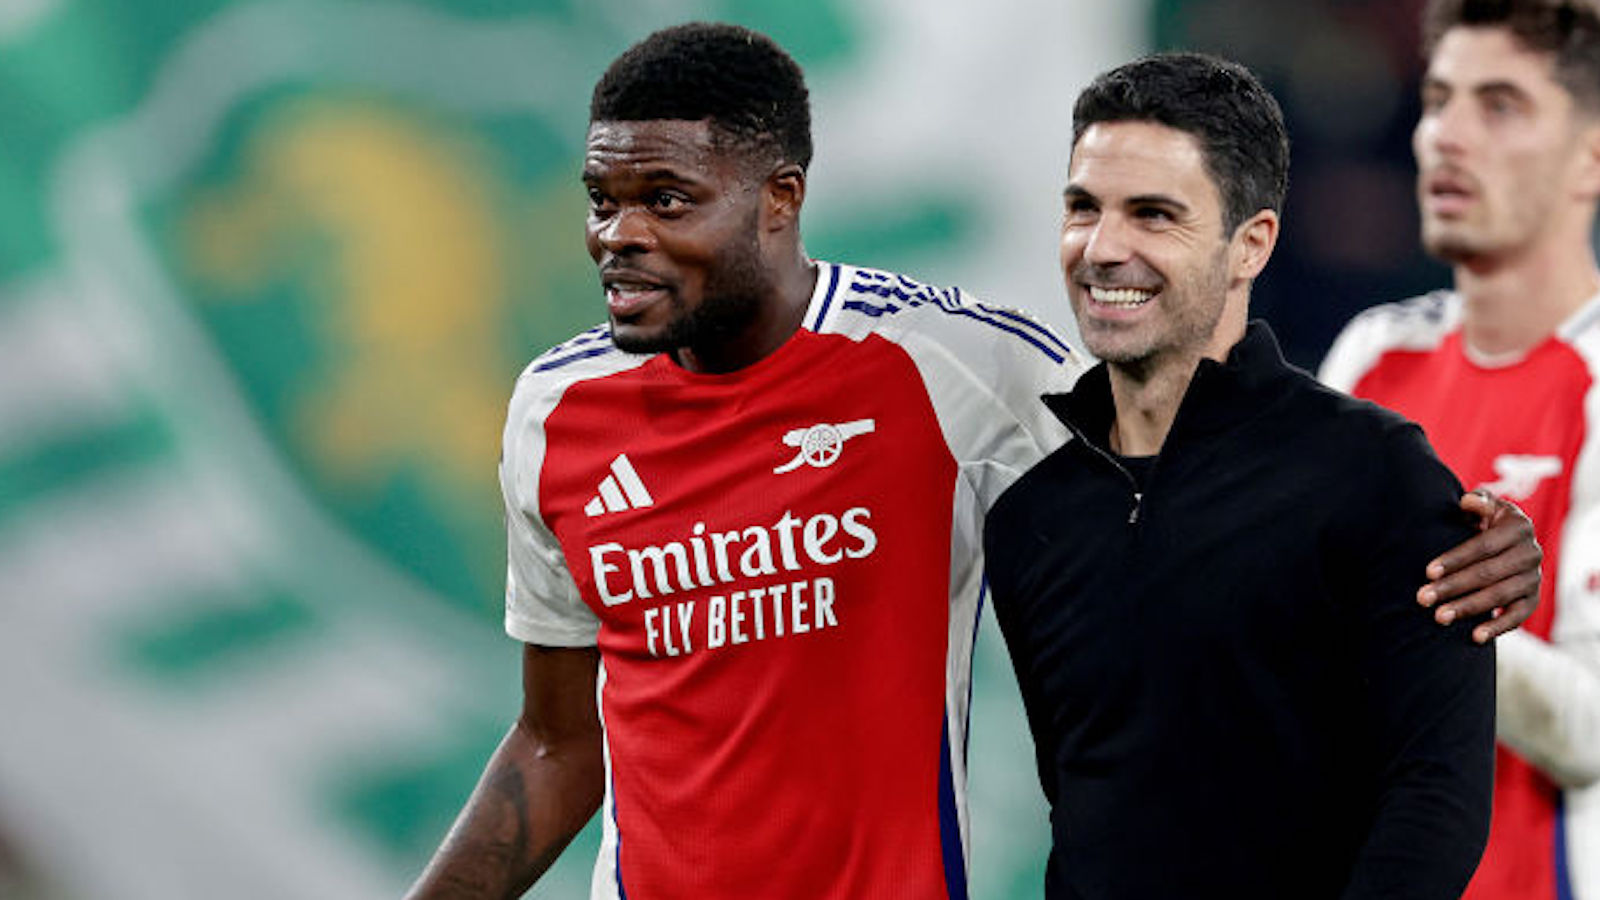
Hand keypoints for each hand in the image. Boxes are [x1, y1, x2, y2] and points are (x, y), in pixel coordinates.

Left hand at [1417, 489, 1541, 642]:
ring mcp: (1534, 577)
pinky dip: (1498, 627)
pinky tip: (1475, 637)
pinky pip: (1518, 616)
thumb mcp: (1482, 506)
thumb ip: (1476, 502)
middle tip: (1422, 598)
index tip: (1428, 572)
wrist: (1505, 541)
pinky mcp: (1532, 599)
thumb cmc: (1484, 521)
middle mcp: (1531, 552)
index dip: (1456, 558)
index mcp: (1518, 526)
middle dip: (1453, 587)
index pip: (1483, 545)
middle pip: (1488, 573)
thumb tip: (1468, 502)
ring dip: (1468, 608)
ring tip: (1439, 617)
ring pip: (1499, 596)